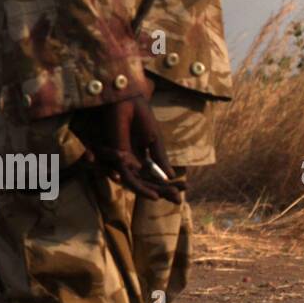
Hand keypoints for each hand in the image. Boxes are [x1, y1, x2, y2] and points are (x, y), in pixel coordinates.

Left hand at [68, 93, 182, 202]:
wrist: (128, 103)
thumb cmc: (140, 117)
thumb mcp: (155, 140)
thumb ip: (160, 157)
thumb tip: (170, 176)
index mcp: (141, 157)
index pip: (155, 175)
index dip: (169, 183)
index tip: (186, 188)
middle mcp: (132, 162)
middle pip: (148, 182)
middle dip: (164, 191)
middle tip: (179, 199)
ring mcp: (124, 162)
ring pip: (140, 184)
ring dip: (156, 191)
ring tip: (172, 197)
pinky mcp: (117, 160)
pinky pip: (129, 178)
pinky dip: (141, 188)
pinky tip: (154, 195)